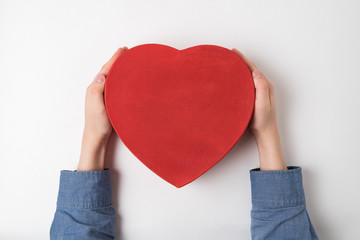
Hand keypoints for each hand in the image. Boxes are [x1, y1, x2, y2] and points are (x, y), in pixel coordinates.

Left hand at [77, 47, 127, 170]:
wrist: (96, 136)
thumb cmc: (97, 123)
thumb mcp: (96, 106)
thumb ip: (97, 90)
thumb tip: (101, 76)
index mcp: (94, 88)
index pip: (106, 69)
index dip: (115, 59)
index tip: (123, 50)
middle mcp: (97, 89)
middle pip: (108, 70)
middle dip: (117, 60)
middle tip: (126, 51)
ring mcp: (102, 95)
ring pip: (111, 77)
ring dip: (118, 68)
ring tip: (126, 61)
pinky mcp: (107, 100)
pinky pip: (113, 84)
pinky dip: (119, 78)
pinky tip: (123, 79)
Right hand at [232, 49, 286, 170]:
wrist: (265, 133)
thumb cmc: (263, 121)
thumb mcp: (262, 104)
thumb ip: (261, 88)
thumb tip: (256, 72)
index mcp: (265, 85)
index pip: (252, 68)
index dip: (242, 59)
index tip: (233, 52)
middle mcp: (264, 86)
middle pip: (251, 69)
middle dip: (240, 61)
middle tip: (229, 55)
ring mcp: (260, 92)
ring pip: (248, 76)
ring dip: (240, 68)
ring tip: (230, 64)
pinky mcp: (255, 97)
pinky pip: (247, 83)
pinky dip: (240, 77)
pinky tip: (234, 79)